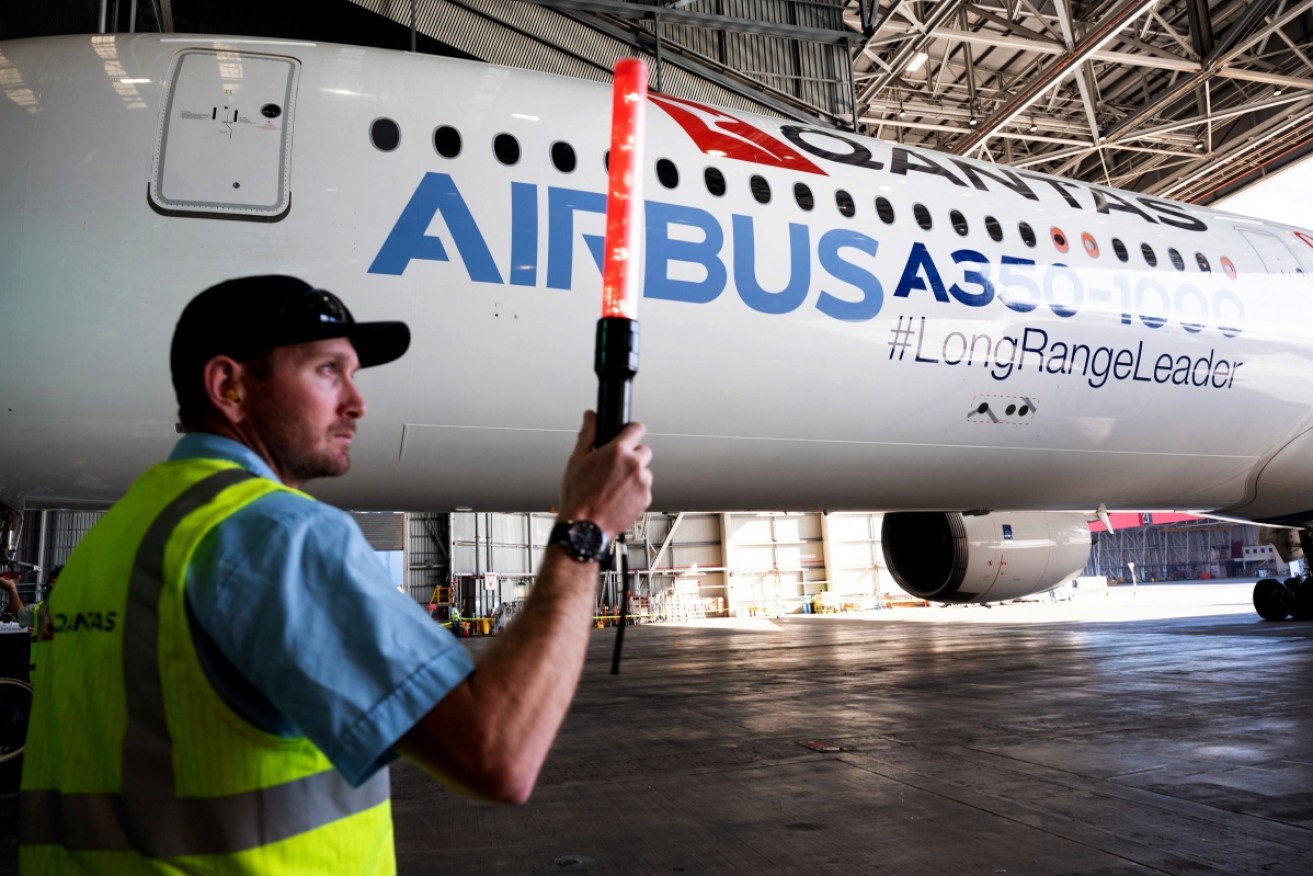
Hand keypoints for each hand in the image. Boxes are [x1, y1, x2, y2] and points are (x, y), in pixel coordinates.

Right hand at [557, 411, 652, 539]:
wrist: (585, 528)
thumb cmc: (578, 497)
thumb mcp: (576, 461)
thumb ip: (588, 434)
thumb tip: (590, 416)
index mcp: (617, 451)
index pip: (637, 428)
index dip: (632, 431)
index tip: (628, 434)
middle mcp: (634, 465)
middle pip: (643, 450)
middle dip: (631, 456)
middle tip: (614, 468)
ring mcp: (642, 483)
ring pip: (644, 471)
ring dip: (634, 475)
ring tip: (614, 487)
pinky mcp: (646, 499)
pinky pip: (644, 489)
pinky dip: (635, 492)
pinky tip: (618, 498)